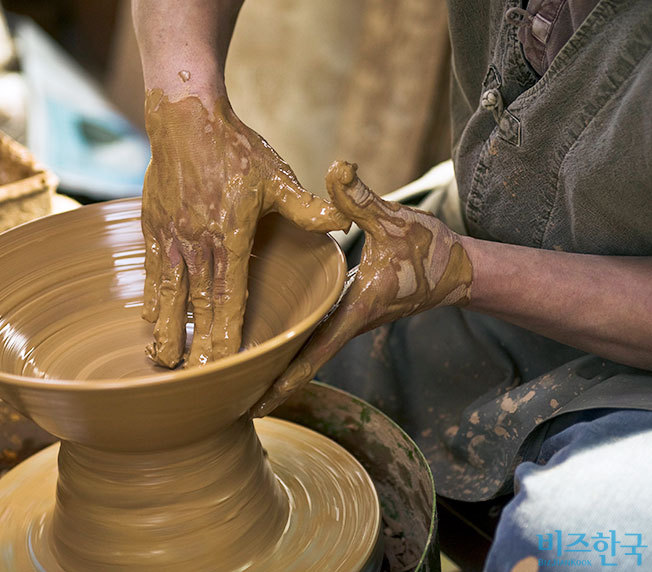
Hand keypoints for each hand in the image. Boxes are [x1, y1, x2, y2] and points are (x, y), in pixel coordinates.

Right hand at [141, 90, 350, 367]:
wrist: (186, 117)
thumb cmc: (235, 147)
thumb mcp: (276, 176)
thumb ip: (306, 207)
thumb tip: (342, 227)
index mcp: (231, 234)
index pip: (230, 295)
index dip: (227, 331)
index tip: (226, 363)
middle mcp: (198, 242)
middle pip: (198, 303)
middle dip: (197, 343)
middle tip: (193, 379)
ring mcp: (172, 236)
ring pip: (169, 293)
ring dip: (167, 329)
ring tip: (162, 361)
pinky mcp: (153, 226)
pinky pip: (152, 271)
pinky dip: (151, 298)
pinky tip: (148, 319)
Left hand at [250, 161, 472, 416]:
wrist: (458, 268)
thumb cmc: (428, 248)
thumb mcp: (394, 219)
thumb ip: (360, 198)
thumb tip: (336, 167)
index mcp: (355, 309)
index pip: (314, 352)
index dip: (284, 379)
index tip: (256, 404)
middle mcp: (349, 322)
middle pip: (303, 362)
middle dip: (271, 384)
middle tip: (230, 402)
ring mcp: (349, 320)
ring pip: (308, 350)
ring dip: (279, 366)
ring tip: (240, 378)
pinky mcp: (351, 311)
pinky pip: (316, 334)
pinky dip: (293, 344)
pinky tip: (270, 340)